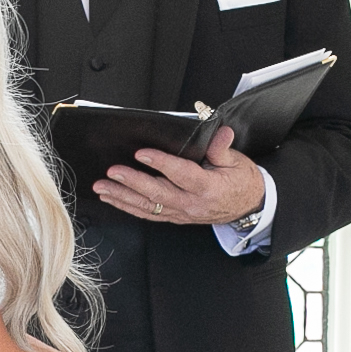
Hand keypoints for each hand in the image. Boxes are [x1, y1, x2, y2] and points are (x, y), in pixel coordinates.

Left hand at [95, 128, 265, 226]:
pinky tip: (113, 199)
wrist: (248, 208)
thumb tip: (221, 134)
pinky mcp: (175, 217)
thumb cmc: (241, 183)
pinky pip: (148, 214)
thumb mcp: (237, 162)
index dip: (161, 163)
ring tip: (102, 187)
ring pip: (147, 206)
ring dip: (122, 197)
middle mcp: (192, 203)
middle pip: (158, 193)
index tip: (142, 153)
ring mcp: (181, 213)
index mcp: (208, 187)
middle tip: (112, 172)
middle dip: (132, 182)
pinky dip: (128, 207)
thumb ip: (222, 149)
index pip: (182, 174)